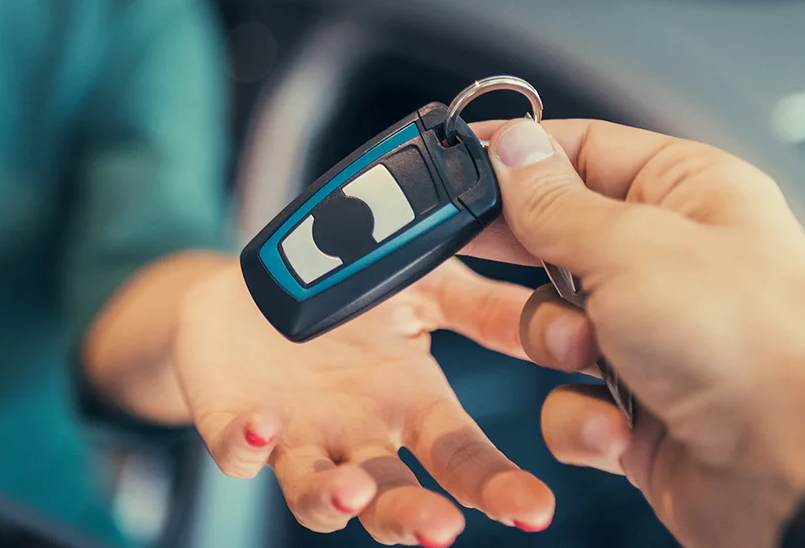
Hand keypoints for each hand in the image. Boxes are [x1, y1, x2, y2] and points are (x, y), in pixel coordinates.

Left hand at [175, 260, 554, 544]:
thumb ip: (489, 309)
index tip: (534, 508)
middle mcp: (358, 437)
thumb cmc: (353, 294)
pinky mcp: (233, 421)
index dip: (497, 486)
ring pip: (315, 492)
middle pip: (391, 496)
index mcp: (413, 408)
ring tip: (352, 492)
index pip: (462, 460)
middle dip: (415, 517)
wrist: (258, 282)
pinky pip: (236, 448)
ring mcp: (296, 436)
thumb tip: (571, 322)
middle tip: (442, 530)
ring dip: (333, 499)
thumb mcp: (429, 287)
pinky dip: (245, 446)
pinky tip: (262, 428)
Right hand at [472, 118, 804, 547]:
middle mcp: (675, 259)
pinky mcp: (643, 406)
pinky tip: (618, 421)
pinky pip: (570, 396)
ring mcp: (658, 336)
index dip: (521, 159)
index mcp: (689, 192)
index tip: (462, 171)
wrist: (804, 473)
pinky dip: (582, 415)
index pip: (584, 150)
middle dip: (531, 264)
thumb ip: (555, 201)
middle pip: (559, 239)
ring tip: (592, 356)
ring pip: (553, 324)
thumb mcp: (629, 246)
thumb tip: (513, 148)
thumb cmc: (754, 347)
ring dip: (557, 345)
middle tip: (492, 260)